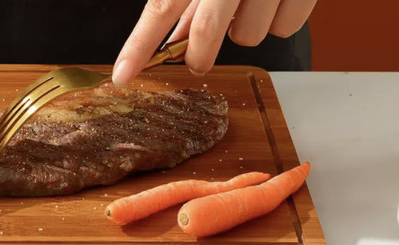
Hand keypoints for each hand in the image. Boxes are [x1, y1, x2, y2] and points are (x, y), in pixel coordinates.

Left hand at [112, 0, 317, 84]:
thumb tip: (176, 38)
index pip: (161, 8)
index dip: (139, 45)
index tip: (123, 73)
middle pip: (206, 32)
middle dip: (198, 56)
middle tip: (197, 59)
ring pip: (248, 36)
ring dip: (244, 30)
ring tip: (250, 2)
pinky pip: (285, 29)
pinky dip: (277, 21)